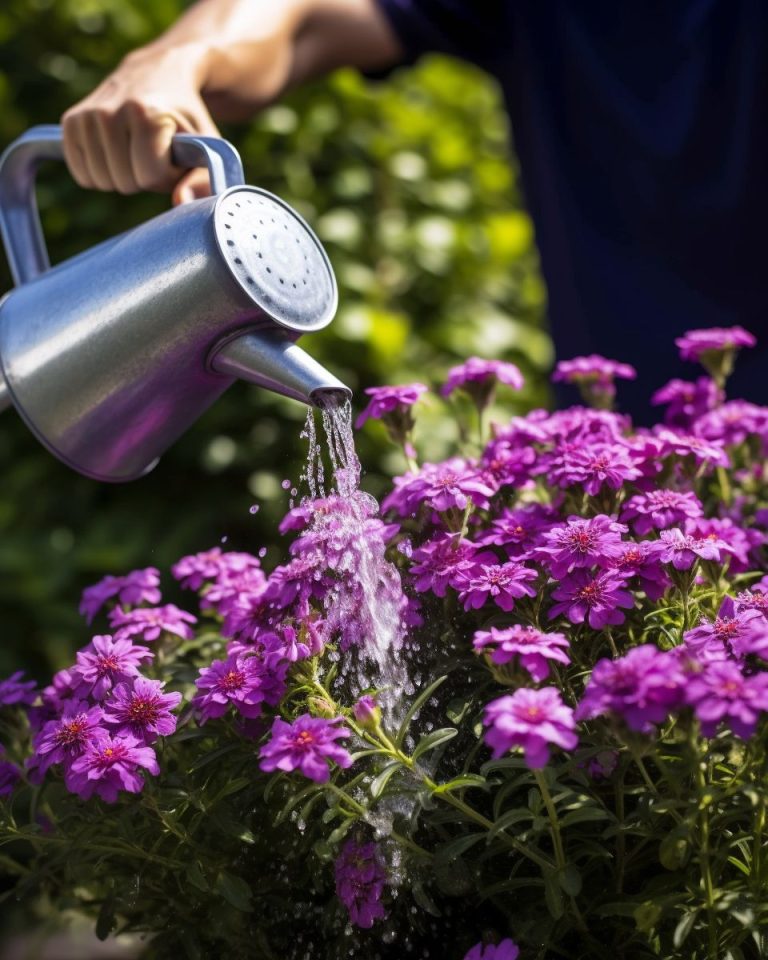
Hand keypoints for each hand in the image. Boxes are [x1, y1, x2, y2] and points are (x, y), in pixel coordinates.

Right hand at [61, 45, 225, 202]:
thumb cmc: (186, 119)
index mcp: (146, 115)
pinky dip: (100, 174)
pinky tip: (114, 153)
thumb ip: (202, 180)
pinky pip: (82, 174)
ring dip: (122, 177)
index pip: (149, 177)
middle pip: (124, 182)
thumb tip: (180, 202)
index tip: (172, 154)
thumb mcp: (206, 147)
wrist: (159, 73)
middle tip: (154, 151)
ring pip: (102, 181)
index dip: (166, 175)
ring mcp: (87, 115)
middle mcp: (110, 111)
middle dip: (144, 178)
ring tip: (135, 149)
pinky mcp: (70, 121)